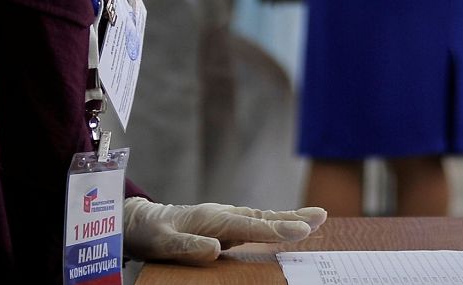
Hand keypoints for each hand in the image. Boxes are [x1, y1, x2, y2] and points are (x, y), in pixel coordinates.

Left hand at [122, 198, 327, 264]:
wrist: (141, 222)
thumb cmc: (151, 234)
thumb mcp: (163, 244)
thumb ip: (188, 246)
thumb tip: (215, 248)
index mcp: (212, 219)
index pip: (250, 226)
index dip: (276, 230)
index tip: (300, 232)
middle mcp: (223, 215)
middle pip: (263, 217)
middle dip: (293, 219)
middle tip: (321, 217)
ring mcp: (225, 219)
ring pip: (262, 218)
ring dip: (289, 219)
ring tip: (316, 219)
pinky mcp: (225, 226)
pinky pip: (255, 225)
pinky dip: (275, 225)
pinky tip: (288, 228)